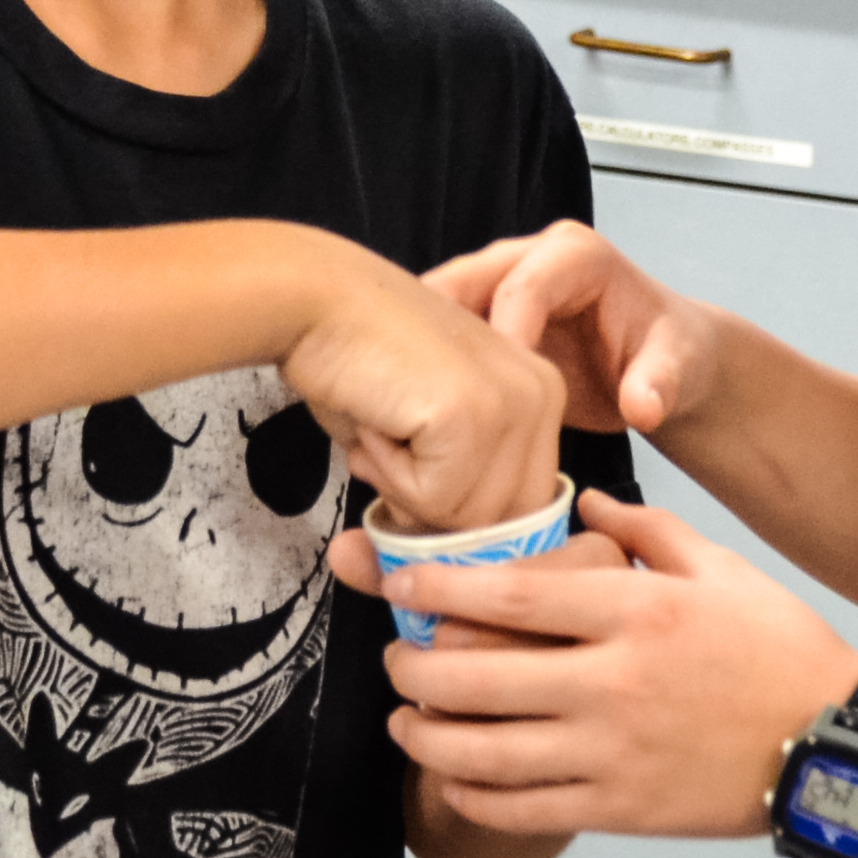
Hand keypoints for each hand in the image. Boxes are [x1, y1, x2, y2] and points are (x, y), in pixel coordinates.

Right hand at [281, 251, 566, 535]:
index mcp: (540, 395)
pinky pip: (435, 500)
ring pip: (469, 517)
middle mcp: (543, 396)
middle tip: (386, 446)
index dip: (461, 512)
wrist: (314, 302)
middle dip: (434, 508)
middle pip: (504, 520)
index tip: (410, 472)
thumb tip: (452, 555)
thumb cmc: (355, 359)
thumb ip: (455, 491)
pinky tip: (378, 418)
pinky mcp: (475, 415)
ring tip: (382, 423)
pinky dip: (390, 475)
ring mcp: (515, 404)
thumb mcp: (426, 437)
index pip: (524, 505)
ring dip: (405, 489)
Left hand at [377, 493, 857, 840]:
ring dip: (428, 738)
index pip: (512, 595)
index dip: (440, 589)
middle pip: (478, 677)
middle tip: (395, 660)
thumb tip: (585, 503)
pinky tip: (454, 782)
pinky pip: (524, 809)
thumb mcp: (721, 569)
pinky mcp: (622, 811)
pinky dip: (474, 797)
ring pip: (486, 753)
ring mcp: (614, 753)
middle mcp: (614, 683)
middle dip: (415, 669)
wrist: (837, 745)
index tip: (398, 585)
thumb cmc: (780, 650)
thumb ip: (647, 528)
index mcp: (636, 612)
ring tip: (406, 722)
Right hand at [427, 222, 715, 440]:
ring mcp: (498, 285)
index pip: (521, 288)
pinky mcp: (481, 317)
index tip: (491, 399)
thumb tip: (643, 407)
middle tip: (423, 402)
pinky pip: (438, 336)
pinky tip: (416, 410)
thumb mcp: (678, 366)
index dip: (501, 342)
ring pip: (437, 308)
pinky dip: (424, 369)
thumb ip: (660, 384)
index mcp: (576, 256)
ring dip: (419, 356)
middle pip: (461, 286)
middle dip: (436, 342)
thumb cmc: (670, 351)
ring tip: (407, 409)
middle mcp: (529, 259)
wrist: (663, 360)